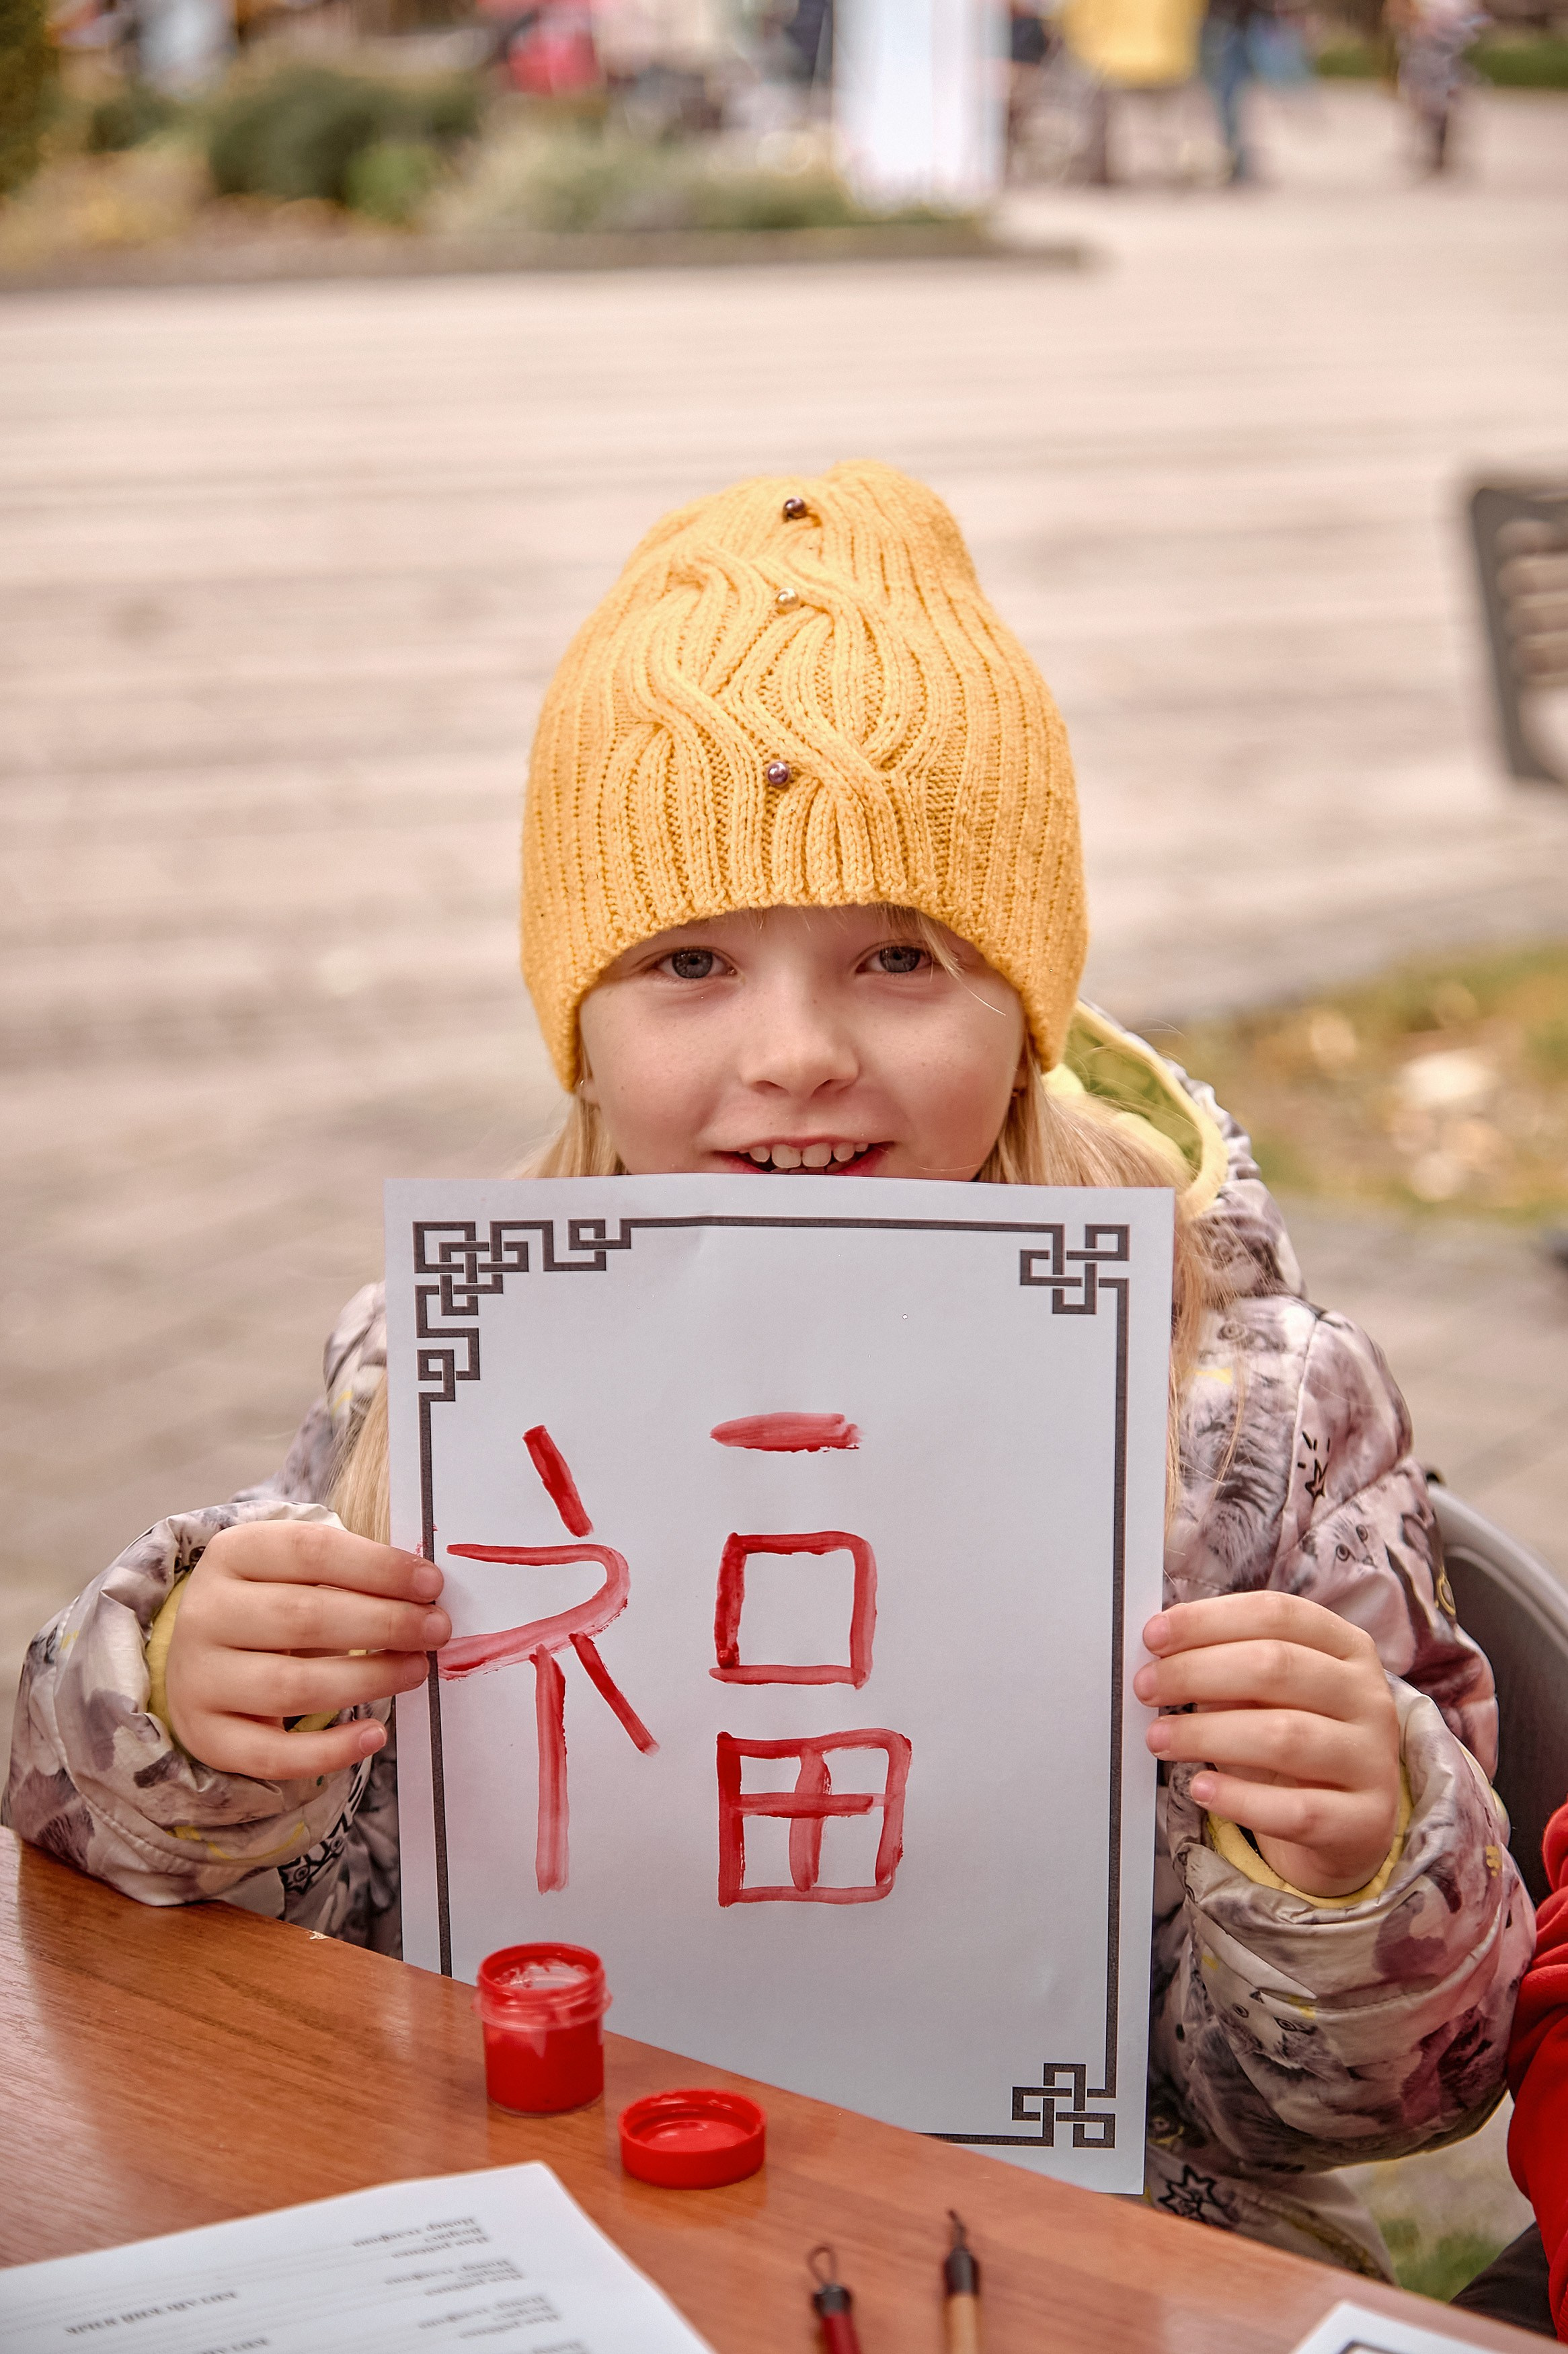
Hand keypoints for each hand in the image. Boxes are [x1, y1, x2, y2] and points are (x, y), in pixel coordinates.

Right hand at [164, 1520, 449, 1780]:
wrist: (199, 1659)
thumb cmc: (269, 1605)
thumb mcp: (293, 1571)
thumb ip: (349, 1573)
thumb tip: (424, 1593)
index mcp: (232, 1554)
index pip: (310, 1550)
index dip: (378, 1566)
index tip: (431, 1583)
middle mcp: (205, 1613)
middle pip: (303, 1616)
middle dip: (384, 1623)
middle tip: (436, 1629)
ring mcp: (198, 1679)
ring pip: (291, 1686)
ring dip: (368, 1679)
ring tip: (416, 1670)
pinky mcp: (206, 1736)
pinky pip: (271, 1754)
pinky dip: (329, 1750)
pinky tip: (374, 1734)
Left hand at [1135, 1593, 1400, 1898]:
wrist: (1345, 1823)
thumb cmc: (1294, 1741)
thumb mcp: (1268, 1694)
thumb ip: (1227, 1666)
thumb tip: (1162, 1655)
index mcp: (1347, 1647)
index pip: (1277, 1614)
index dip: (1208, 1620)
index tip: (1153, 1636)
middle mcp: (1370, 1696)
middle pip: (1277, 1666)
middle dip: (1196, 1672)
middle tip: (1145, 1688)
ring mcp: (1374, 1759)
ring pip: (1284, 1735)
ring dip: (1206, 1734)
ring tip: (1159, 1739)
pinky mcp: (1367, 1819)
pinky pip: (1298, 1810)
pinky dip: (1241, 1799)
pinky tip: (1202, 1789)